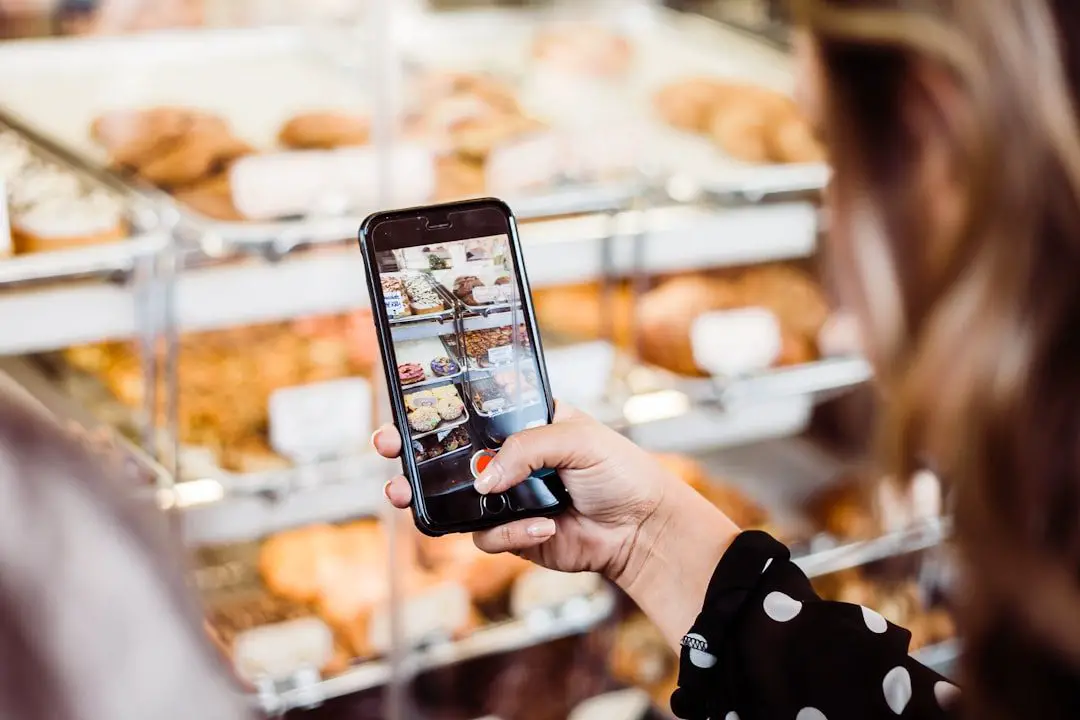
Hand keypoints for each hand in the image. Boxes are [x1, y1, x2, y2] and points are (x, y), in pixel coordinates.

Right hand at [373, 403, 667, 581]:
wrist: (642, 529)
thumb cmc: (620, 472)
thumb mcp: (577, 439)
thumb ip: (526, 449)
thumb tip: (484, 480)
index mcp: (525, 423)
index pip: (474, 411)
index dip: (439, 408)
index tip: (408, 404)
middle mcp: (510, 459)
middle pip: (449, 456)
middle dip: (412, 453)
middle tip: (387, 449)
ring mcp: (508, 498)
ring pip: (454, 500)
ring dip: (431, 498)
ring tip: (405, 496)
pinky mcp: (513, 535)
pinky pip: (486, 536)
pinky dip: (511, 533)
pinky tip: (545, 527)